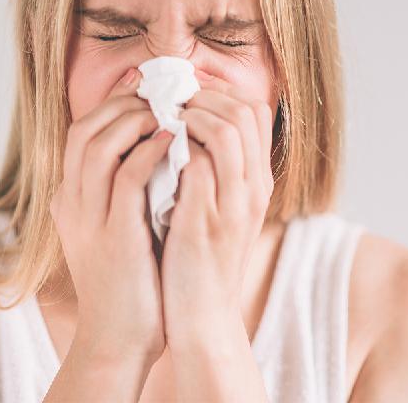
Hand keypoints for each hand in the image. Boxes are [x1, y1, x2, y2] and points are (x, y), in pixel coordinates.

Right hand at [49, 67, 173, 362]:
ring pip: (98, 143)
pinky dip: (148, 150)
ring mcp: (88, 217)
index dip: (110, 104)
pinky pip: (126, 175)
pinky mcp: (114, 233)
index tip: (142, 86)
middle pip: (84, 129)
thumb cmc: (128, 282)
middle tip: (158, 89)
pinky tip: (172, 138)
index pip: (79, 134)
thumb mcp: (113, 229)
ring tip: (167, 109)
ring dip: (133, 118)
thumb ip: (120, 193)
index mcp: (69, 200)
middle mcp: (71, 203)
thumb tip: (147, 153)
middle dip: (121, 102)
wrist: (119, 337)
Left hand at [160, 70, 274, 345]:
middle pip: (245, 111)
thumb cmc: (199, 262)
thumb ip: (210, 172)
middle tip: (167, 95)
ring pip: (226, 130)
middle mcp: (254, 189)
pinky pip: (198, 165)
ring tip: (159, 115)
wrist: (203, 318)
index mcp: (257, 183)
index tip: (183, 89)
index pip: (254, 111)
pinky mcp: (206, 222)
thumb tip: (182, 129)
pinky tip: (150, 147)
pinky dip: (174, 147)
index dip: (218, 91)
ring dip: (189, 113)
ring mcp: (234, 204)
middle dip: (203, 94)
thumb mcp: (215, 211)